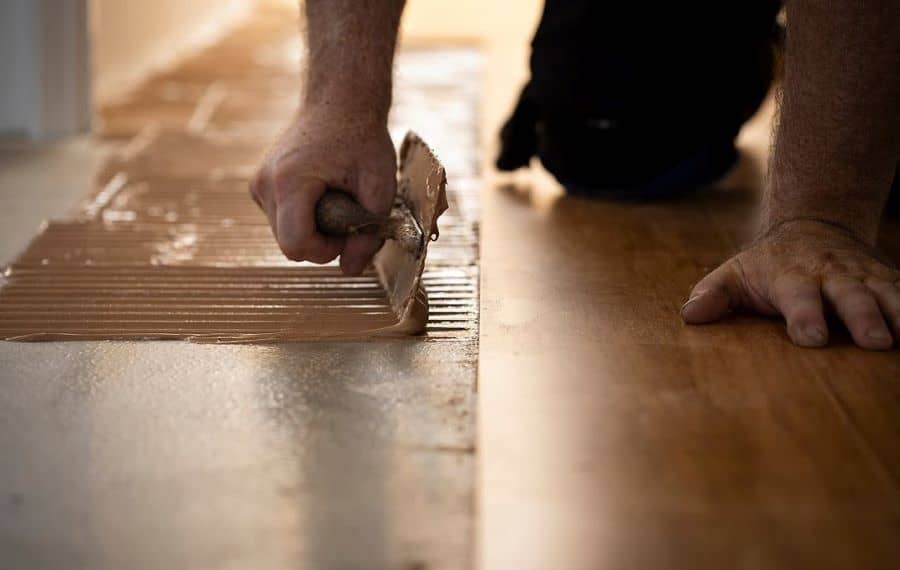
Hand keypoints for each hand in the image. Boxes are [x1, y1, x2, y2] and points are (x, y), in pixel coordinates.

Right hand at [250, 108, 396, 274]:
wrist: (340, 101)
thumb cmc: (362, 138)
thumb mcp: (379, 188)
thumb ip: (368, 234)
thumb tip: (350, 270)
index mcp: (290, 182)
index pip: (296, 245)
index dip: (325, 250)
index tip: (347, 233)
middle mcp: (265, 184)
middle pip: (288, 244)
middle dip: (321, 242)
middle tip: (348, 217)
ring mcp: (258, 184)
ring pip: (283, 235)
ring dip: (313, 230)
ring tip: (336, 200)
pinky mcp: (260, 185)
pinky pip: (281, 220)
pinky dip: (303, 218)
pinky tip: (321, 194)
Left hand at [682, 219, 899, 349]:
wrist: (814, 229)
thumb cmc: (766, 266)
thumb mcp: (734, 275)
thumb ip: (712, 295)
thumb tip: (690, 316)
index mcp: (792, 276)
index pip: (798, 296)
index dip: (805, 315)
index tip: (811, 338)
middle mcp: (832, 274)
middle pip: (851, 295)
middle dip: (863, 317)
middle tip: (874, 342)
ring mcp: (865, 276)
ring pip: (887, 293)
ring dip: (899, 313)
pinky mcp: (889, 281)